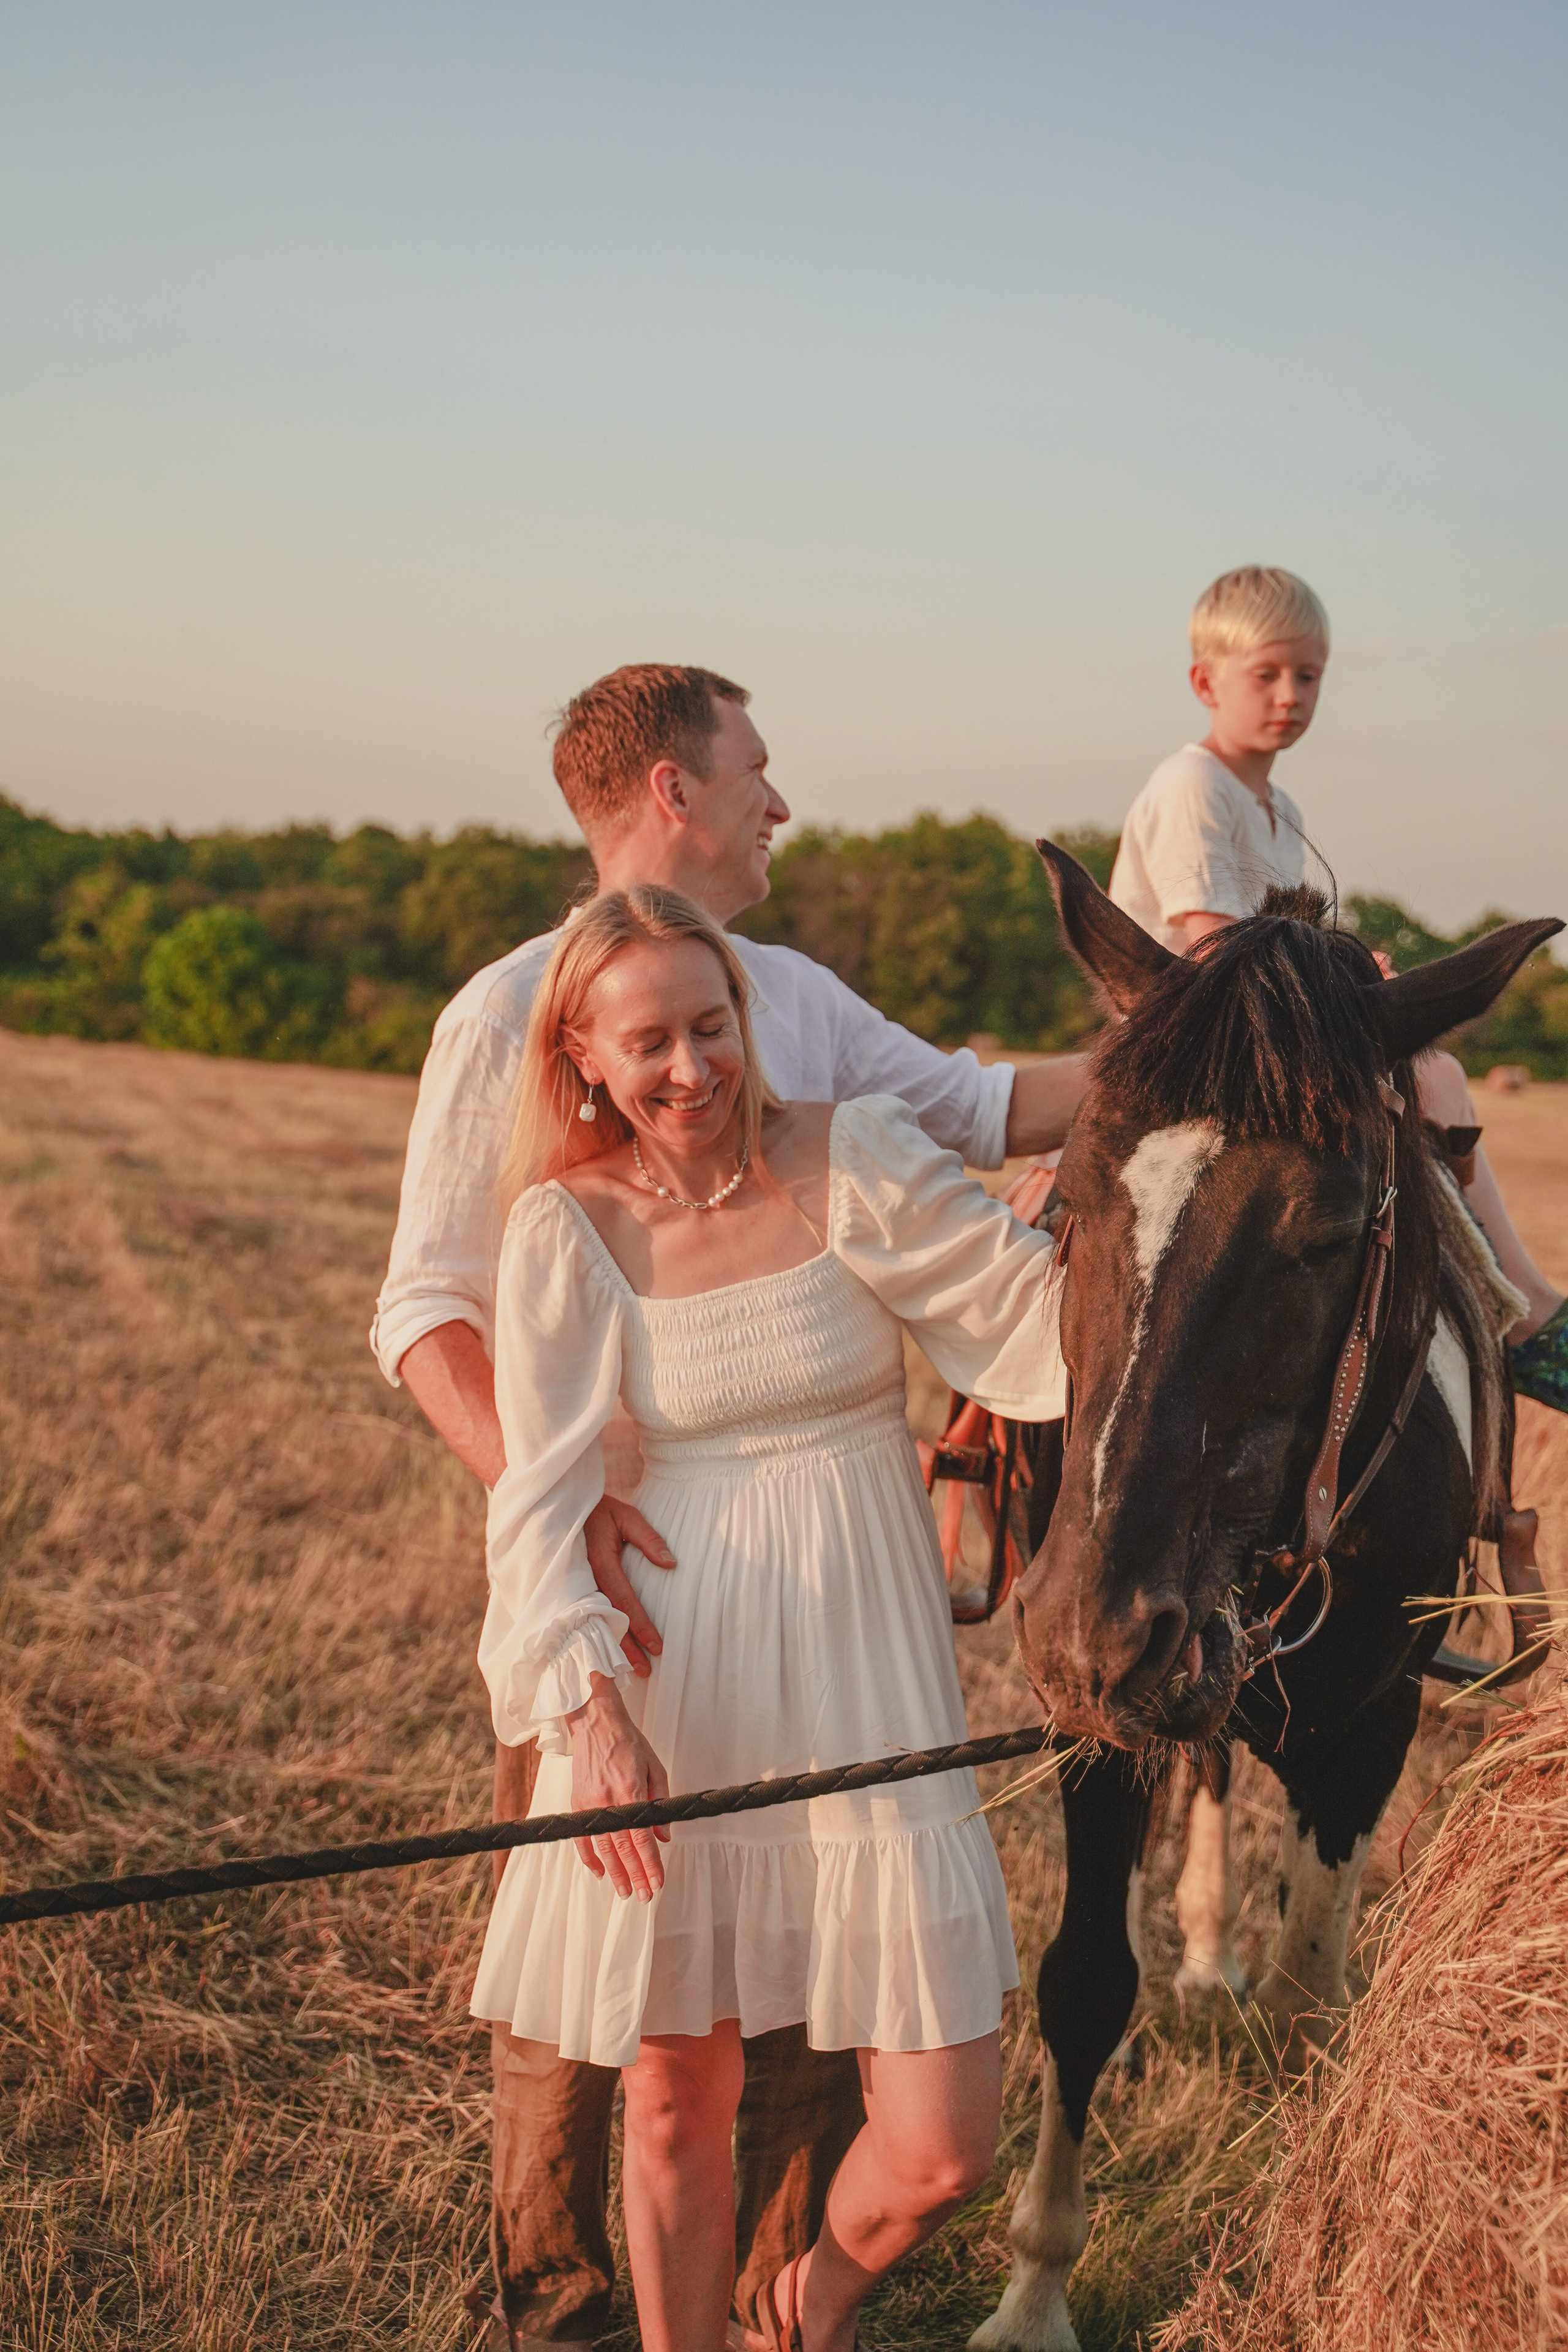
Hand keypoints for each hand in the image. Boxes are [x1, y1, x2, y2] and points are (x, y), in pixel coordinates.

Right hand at [567, 1674, 670, 1899]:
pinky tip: (599, 1872)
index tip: (658, 1882)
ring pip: (602, 1848)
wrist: (595, 1721)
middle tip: (645, 1896)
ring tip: (625, 1892)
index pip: (642, 1838)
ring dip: (615, 1873)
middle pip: (622, 1849)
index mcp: (630, 1791)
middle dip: (635, 1875)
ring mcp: (589, 1804)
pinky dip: (589, 1858)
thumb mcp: (654, 1766)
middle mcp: (608, 1801)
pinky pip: (582, 1838)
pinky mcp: (577, 1803)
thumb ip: (660, 1801)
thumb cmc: (628, 1741)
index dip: (650, 1864)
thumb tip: (664, 1836)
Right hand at [584, 1495, 676, 1675]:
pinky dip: (594, 1637)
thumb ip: (649, 1538)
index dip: (640, 1626)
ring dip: (609, 1647)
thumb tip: (671, 1563)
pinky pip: (582, 1617)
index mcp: (600, 1561)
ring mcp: (572, 1586)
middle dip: (625, 1649)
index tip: (657, 1647)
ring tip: (626, 1671)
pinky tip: (603, 1652)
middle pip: (607, 1621)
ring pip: (593, 1624)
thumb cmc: (599, 1510)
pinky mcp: (567, 1588)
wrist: (560, 1507)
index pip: (624, 1601)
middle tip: (644, 1672)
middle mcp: (583, 1579)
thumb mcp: (626, 1516)